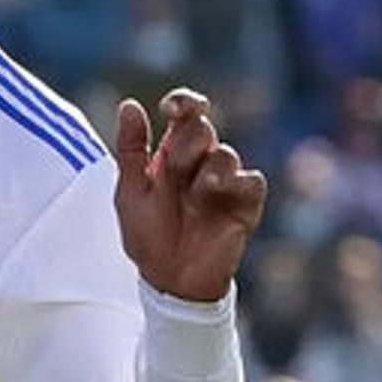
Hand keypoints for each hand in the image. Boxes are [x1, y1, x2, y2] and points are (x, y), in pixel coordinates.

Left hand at [109, 88, 269, 305]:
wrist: (170, 279)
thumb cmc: (148, 236)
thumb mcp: (130, 192)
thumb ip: (131, 149)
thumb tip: (129, 104)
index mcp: (172, 154)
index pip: (186, 114)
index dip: (184, 103)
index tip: (171, 108)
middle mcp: (201, 163)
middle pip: (202, 130)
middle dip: (186, 145)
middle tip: (174, 172)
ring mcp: (226, 182)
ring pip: (226, 154)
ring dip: (209, 168)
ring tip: (198, 192)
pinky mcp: (245, 203)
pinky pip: (251, 180)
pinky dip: (237, 182)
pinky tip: (219, 192)